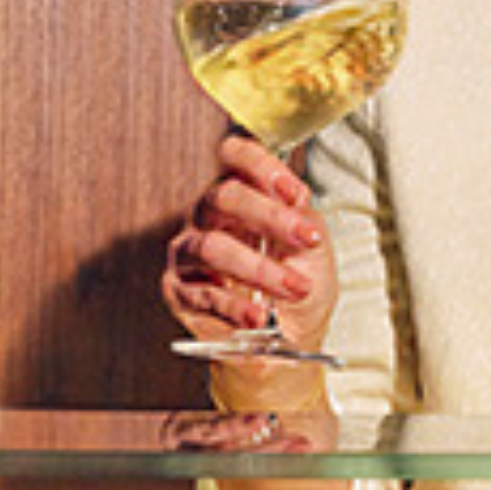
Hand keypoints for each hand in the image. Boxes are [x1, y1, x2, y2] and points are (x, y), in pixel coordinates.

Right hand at [162, 134, 339, 376]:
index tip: (295, 192)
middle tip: (307, 239)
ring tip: (294, 288)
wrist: (289, 334)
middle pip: (223, 196)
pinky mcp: (179, 291)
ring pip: (212, 247)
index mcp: (241, 193)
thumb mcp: (311, 245)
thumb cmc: (299, 279)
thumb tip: (294, 200)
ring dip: (259, 269)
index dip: (261, 165)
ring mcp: (188, 252)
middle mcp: (207, 215)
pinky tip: (258, 316)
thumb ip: (301, 218)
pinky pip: (203, 294)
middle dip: (270, 216)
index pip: (234, 156)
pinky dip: (235, 306)